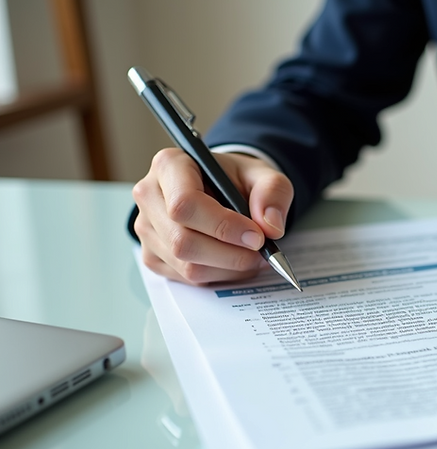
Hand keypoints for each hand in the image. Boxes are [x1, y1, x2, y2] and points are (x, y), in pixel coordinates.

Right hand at [132, 149, 294, 284]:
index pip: (185, 204)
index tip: (257, 237)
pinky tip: (234, 261)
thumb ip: (273, 192)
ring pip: (186, 265)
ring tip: (253, 256)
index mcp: (170, 165)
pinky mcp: (152, 255)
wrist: (223, 190)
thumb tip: (270, 226)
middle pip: (183, 241)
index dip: (224, 226)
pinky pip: (187, 278)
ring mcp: (147, 228)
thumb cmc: (236, 180)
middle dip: (231, 254)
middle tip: (262, 252)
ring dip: (229, 268)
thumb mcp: (264, 175)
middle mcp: (149, 195)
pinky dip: (219, 276)